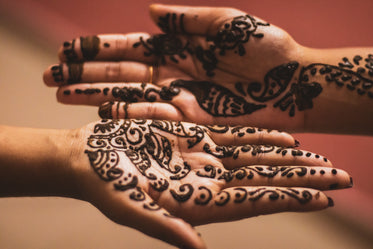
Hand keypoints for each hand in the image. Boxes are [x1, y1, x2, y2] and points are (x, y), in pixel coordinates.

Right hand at [44, 4, 308, 130]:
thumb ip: (189, 19)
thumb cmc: (267, 50)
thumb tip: (150, 10)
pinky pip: (152, 116)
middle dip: (85, 74)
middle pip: (120, 73)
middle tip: (50, 77)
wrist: (294, 85)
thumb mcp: (227, 24)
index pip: (129, 47)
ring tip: (61, 94)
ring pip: (129, 95)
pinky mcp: (191, 120)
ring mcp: (179, 97)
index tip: (67, 51)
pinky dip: (126, 114)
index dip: (98, 48)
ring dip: (95, 95)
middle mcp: (173, 73)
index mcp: (179, 47)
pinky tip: (99, 113)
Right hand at [70, 119, 351, 248]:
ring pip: (256, 158)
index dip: (289, 199)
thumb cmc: (104, 186)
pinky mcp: (193, 138)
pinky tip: (285, 136)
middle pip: (264, 181)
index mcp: (198, 203)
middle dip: (303, 179)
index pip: (254, 202)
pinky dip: (261, 137)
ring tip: (322, 158)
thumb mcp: (129, 208)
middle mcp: (207, 182)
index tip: (324, 197)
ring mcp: (203, 159)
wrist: (88, 158)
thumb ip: (165, 227)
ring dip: (289, 158)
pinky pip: (235, 137)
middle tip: (342, 176)